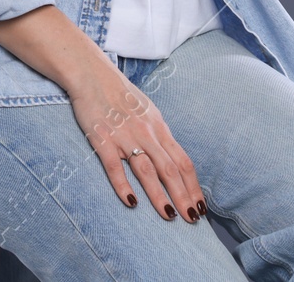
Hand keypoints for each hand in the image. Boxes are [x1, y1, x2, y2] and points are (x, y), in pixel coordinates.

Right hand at [68, 60, 204, 222]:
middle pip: (170, 169)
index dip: (193, 186)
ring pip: (147, 170)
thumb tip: (173, 160)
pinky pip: (115, 166)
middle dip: (183, 196)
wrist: (92, 74)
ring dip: (159, 195)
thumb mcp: (148, 112)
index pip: (183, 162)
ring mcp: (124, 136)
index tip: (201, 206)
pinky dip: (123, 185)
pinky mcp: (103, 139)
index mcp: (159, 128)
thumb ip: (159, 136)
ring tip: (169, 217)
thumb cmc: (121, 95)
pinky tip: (131, 203)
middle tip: (193, 219)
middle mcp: (146, 133)